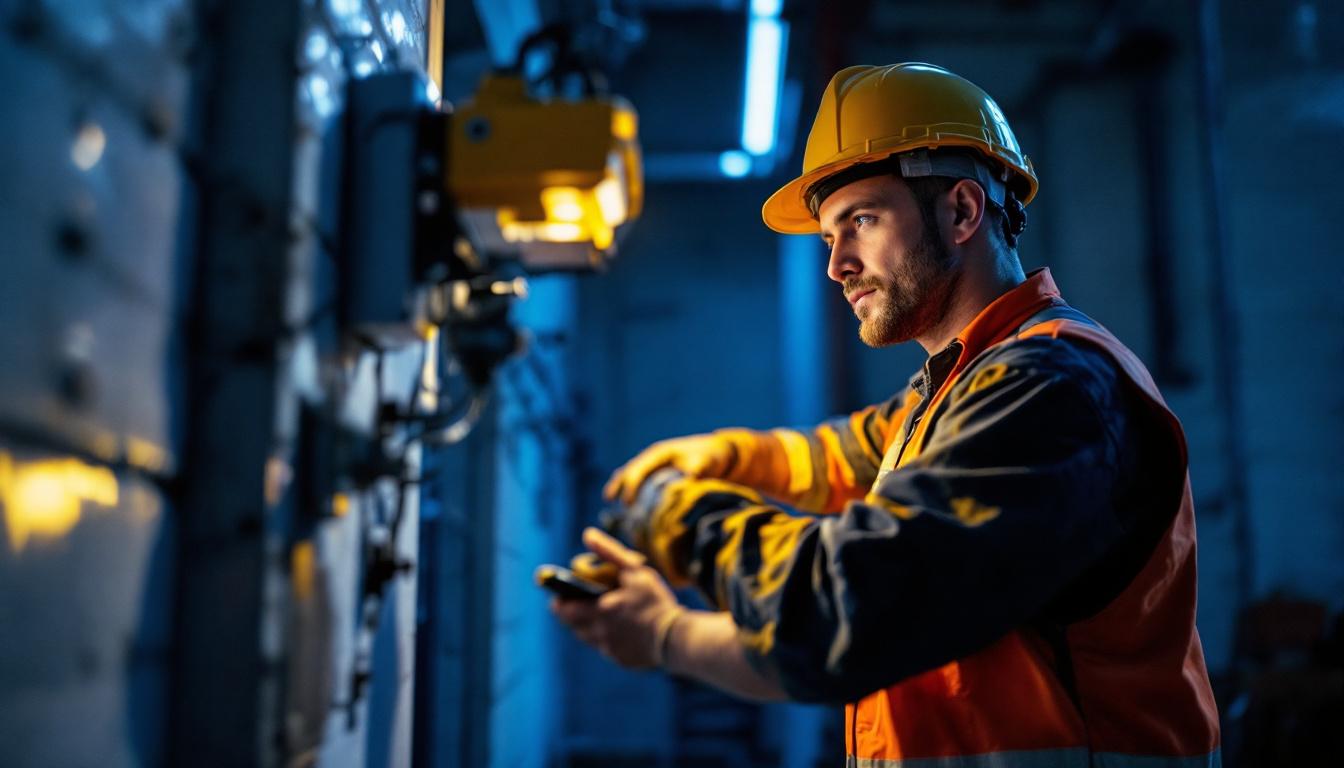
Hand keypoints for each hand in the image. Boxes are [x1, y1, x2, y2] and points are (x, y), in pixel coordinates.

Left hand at [550, 527, 682, 669]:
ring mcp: (609, 649)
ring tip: (602, 614)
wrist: (676, 637)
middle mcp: (598, 633)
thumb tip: (587, 534)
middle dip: (573, 614)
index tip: (560, 595)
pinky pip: (606, 648)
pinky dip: (607, 638)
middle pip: (573, 626)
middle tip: (581, 603)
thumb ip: (609, 552)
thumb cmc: (655, 600)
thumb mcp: (634, 570)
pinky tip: (621, 629)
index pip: (563, 609)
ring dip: (588, 626)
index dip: (559, 602)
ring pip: (588, 638)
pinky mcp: (621, 659)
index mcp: (598, 610)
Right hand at [604, 432, 738, 504]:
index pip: (638, 468)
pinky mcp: (654, 475)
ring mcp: (651, 466)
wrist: (716, 454)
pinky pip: (636, 483)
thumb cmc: (710, 457)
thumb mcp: (706, 461)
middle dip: (618, 487)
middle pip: (627, 471)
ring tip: (611, 505)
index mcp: (659, 453)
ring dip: (619, 489)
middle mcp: (651, 458)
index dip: (631, 485)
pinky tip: (627, 511)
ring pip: (628, 476)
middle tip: (610, 503)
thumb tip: (686, 480)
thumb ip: (695, 470)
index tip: (627, 502)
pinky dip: (629, 493)